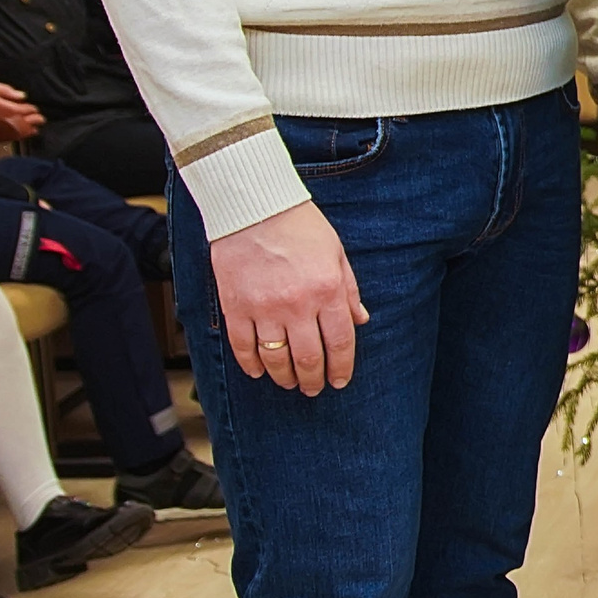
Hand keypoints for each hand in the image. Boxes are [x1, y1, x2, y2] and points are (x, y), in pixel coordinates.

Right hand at [0, 77, 42, 137]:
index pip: (23, 110)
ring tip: (33, 129)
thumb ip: (4, 90)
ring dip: (26, 131)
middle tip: (40, 119)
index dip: (31, 109)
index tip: (34, 109)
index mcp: (0, 107)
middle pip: (23, 124)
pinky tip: (17, 135)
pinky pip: (5, 139)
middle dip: (33, 121)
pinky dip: (15, 137)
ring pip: (15, 134)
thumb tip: (21, 95)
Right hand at [211, 201, 367, 394]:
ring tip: (290, 383)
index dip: (341, 367)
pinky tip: (259, 372)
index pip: (340, 342)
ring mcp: (264, 308)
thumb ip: (349, 290)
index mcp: (327, 291)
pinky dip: (251, 364)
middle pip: (309, 358)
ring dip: (284, 377)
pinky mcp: (236, 307)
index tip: (340, 381)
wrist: (254, 208)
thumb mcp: (336, 254)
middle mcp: (298, 304)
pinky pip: (243, 347)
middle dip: (313, 380)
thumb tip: (361, 320)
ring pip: (276, 358)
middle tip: (313, 389)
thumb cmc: (301, 227)